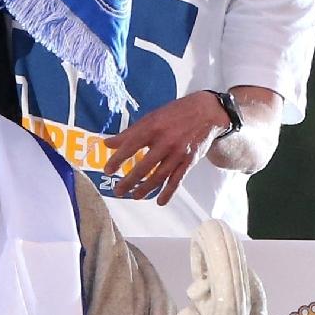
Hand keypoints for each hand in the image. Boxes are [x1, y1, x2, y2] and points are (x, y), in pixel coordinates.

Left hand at [102, 91, 234, 204]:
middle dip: (129, 181)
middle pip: (144, 166)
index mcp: (153, 128)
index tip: (107, 170)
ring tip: (134, 196)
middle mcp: (166, 142)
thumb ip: (129, 133)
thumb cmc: (175, 113)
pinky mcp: (189, 161)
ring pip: (159, 176)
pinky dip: (168, 192)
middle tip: (118, 190)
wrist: (206, 112)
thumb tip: (108, 143)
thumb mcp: (150, 117)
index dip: (118, 159)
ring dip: (145, 189)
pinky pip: (177, 180)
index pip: (131, 146)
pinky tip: (160, 201)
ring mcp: (178, 153)